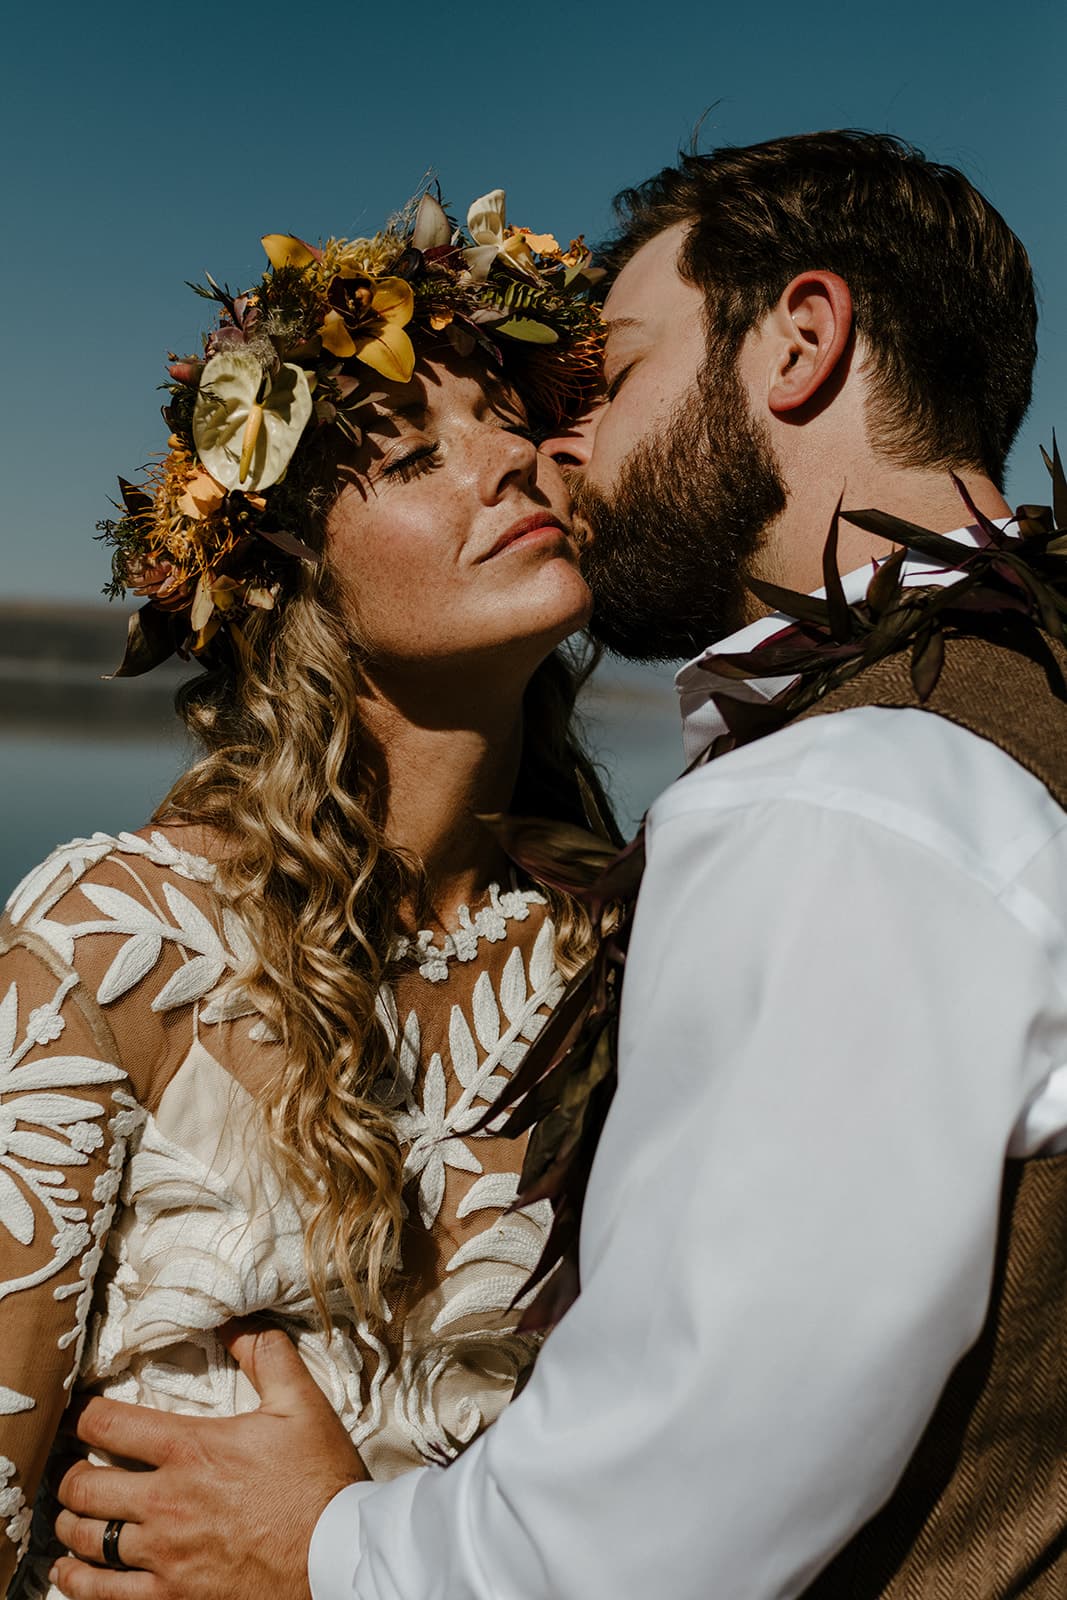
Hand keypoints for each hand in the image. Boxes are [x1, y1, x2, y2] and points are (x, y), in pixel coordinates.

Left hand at [51, 1322, 368, 1599]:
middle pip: (83, 1487)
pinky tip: (71, 1571)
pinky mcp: (171, 1596)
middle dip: (69, 1475)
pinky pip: (102, 1593)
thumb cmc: (319, 1480)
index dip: (81, 1415)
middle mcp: (165, 1501)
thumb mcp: (301, 1403)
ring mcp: (164, 1554)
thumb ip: (265, 1354)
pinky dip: (77, 1580)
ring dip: (69, 1525)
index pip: (107, 1423)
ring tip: (69, 1517)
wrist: (337, 1556)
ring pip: (86, 1540)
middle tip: (71, 1468)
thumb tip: (235, 1319)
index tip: (76, 1415)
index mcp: (190, 1448)